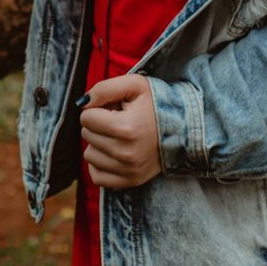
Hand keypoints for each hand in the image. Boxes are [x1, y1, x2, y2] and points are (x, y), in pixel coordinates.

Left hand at [78, 73, 161, 188]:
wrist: (185, 128)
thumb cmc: (157, 103)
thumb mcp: (134, 85)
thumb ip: (103, 89)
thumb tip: (81, 103)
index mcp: (126, 128)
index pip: (86, 117)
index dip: (98, 109)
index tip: (114, 109)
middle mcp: (126, 153)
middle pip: (87, 135)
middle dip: (98, 125)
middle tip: (119, 121)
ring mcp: (129, 170)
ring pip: (89, 155)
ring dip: (99, 143)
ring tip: (120, 136)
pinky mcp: (131, 181)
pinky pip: (97, 177)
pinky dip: (100, 164)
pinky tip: (112, 153)